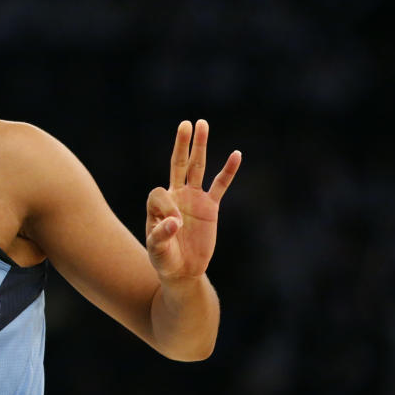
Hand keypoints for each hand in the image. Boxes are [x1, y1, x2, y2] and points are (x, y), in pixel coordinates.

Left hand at [146, 120, 240, 280]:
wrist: (183, 270)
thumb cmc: (165, 259)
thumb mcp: (157, 251)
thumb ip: (160, 236)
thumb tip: (175, 222)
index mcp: (158, 205)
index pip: (159, 193)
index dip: (166, 208)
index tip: (174, 227)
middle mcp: (176, 195)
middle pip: (178, 164)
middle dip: (181, 145)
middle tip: (185, 124)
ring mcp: (194, 198)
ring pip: (197, 168)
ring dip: (200, 147)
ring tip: (202, 124)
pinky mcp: (210, 207)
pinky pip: (220, 186)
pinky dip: (228, 171)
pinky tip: (236, 155)